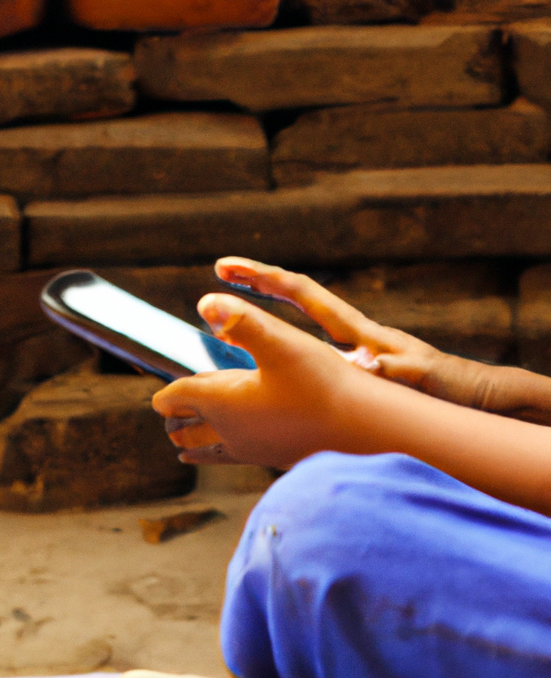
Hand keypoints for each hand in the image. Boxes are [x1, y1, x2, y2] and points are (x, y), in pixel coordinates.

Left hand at [155, 286, 366, 469]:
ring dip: (194, 443)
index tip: (158, 397)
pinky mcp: (271, 459)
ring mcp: (249, 450)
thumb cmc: (321, 383)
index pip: (176, 399)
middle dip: (175, 421)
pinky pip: (234, 458)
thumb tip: (205, 301)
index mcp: (220, 402)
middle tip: (168, 415)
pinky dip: (222, 452)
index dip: (166, 394)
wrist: (362, 429)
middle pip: (185, 431)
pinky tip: (234, 448)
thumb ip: (241, 320)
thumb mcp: (280, 341)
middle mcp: (228, 431)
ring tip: (183, 446)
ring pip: (207, 452)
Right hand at [215, 257, 486, 405]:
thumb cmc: (448, 389)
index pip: (303, 293)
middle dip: (254, 286)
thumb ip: (394, 368)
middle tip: (217, 279)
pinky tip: (256, 374)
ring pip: (294, 331)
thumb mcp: (420, 379)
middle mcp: (348, 335)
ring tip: (220, 330)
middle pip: (293, 300)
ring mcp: (348, 354)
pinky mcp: (350, 376)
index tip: (227, 270)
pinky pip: (301, 360)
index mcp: (357, 330)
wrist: (470, 399)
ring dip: (260, 324)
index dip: (264, 278)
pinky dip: (275, 359)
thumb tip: (366, 362)